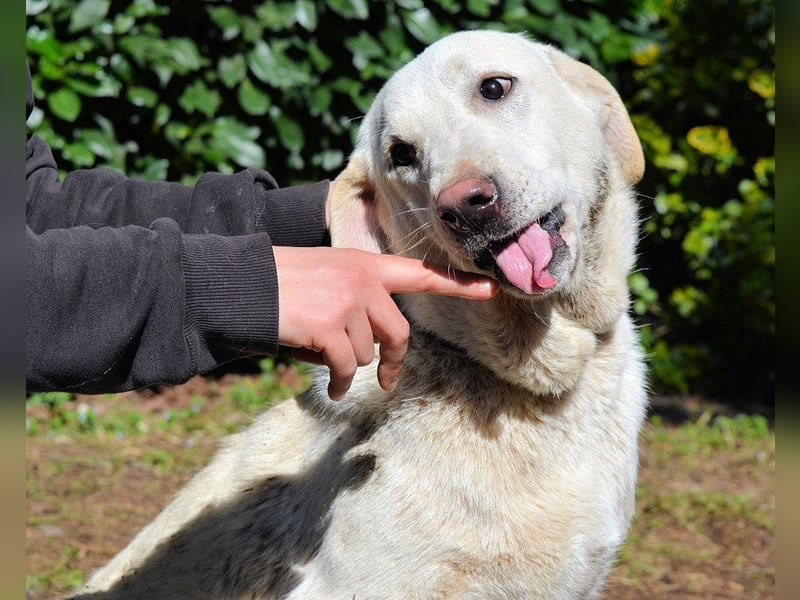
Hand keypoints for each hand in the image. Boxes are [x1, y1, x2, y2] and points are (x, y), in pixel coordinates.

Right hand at [273, 246, 496, 399]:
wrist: (241, 285)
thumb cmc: (281, 285)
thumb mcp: (326, 277)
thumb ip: (357, 300)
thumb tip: (372, 350)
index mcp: (365, 264)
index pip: (419, 274)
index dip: (456, 284)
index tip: (490, 288)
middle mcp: (362, 279)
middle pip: (397, 333)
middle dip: (392, 362)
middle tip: (386, 381)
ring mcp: (347, 302)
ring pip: (365, 354)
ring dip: (345, 362)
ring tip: (318, 352)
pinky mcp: (330, 327)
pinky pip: (344, 368)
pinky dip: (336, 382)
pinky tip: (330, 388)